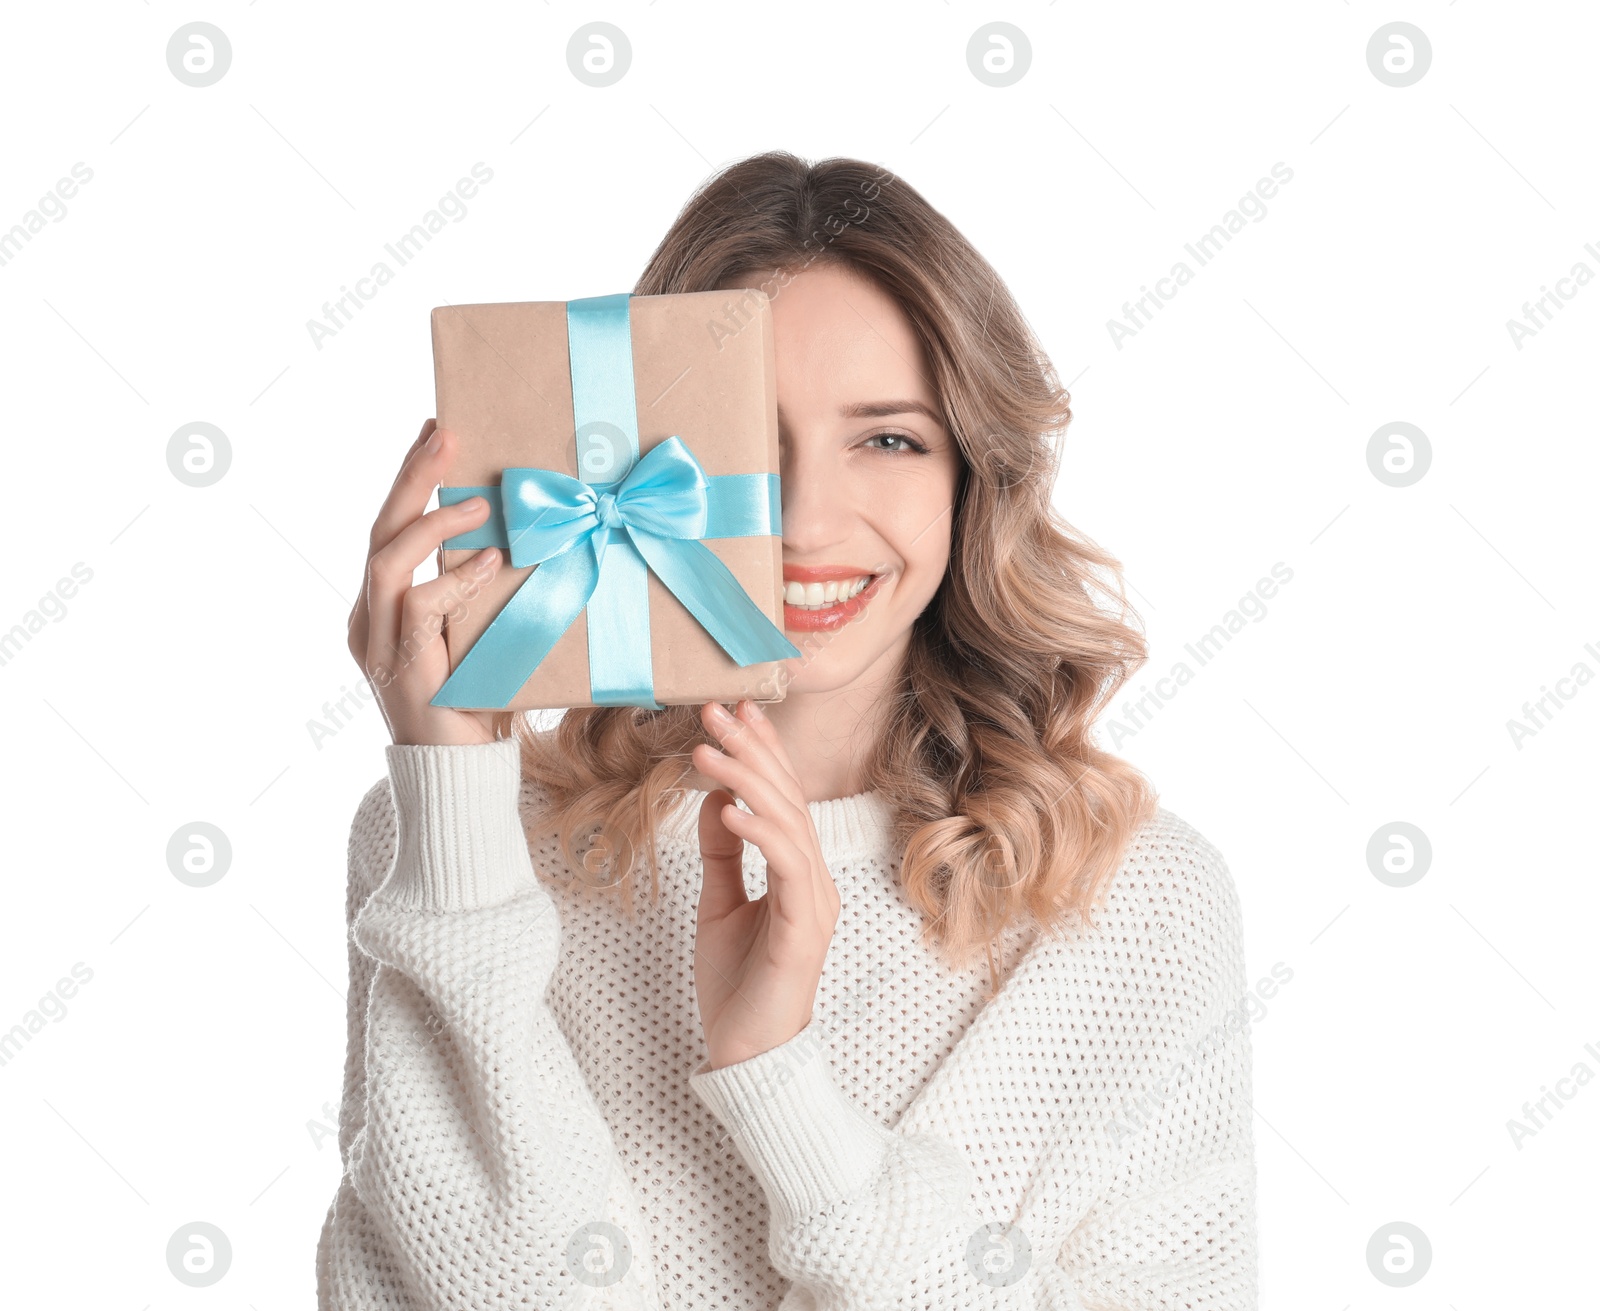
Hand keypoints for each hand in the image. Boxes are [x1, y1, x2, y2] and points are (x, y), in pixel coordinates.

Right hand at [347, 418, 502, 745]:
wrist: (461, 771)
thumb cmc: (479, 699)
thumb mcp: (482, 630)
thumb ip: (483, 588)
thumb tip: (528, 537)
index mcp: (382, 605)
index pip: (389, 527)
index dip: (409, 477)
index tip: (435, 430)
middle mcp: (368, 618)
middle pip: (379, 530)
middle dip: (410, 476)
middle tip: (443, 432)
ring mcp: (376, 642)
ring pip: (387, 561)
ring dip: (432, 523)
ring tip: (478, 502)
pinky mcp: (400, 666)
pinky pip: (420, 607)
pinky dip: (454, 580)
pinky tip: (487, 563)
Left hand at [693, 699, 839, 1069]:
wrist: (746, 1055)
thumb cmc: (737, 987)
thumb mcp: (719, 907)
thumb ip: (722, 855)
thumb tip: (717, 801)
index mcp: (799, 872)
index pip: (783, 798)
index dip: (763, 751)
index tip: (736, 710)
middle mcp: (815, 880)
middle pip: (789, 800)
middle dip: (752, 750)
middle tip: (716, 712)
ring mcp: (815, 903)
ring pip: (789, 824)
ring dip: (747, 781)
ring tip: (706, 751)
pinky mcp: (804, 929)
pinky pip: (787, 869)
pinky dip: (759, 834)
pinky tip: (730, 810)